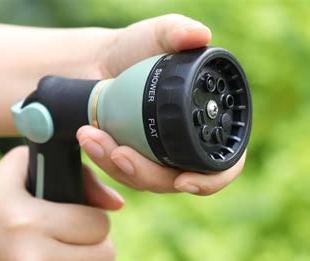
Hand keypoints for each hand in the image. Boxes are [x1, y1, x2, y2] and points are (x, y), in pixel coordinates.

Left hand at [78, 14, 245, 194]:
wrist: (104, 62)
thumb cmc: (137, 48)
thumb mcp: (157, 34)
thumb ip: (178, 30)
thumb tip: (199, 35)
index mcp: (206, 127)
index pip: (221, 167)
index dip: (209, 181)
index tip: (181, 180)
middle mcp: (184, 149)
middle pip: (173, 181)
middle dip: (144, 173)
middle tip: (120, 153)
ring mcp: (156, 159)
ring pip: (142, 181)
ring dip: (115, 165)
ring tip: (91, 136)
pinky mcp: (130, 161)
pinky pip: (119, 172)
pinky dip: (102, 158)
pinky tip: (88, 138)